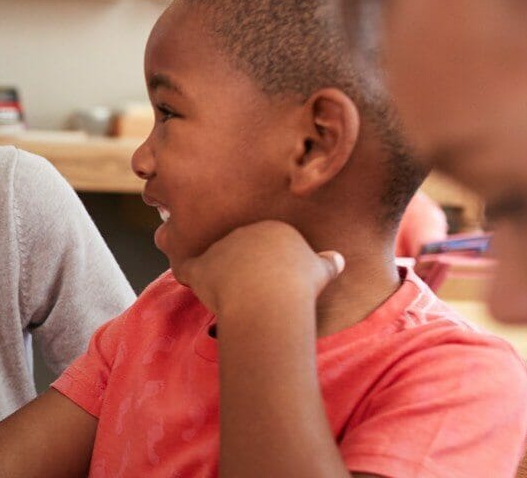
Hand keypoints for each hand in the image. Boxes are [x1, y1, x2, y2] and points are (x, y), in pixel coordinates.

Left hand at [173, 220, 344, 316]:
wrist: (269, 296)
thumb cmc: (299, 284)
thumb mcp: (321, 271)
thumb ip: (328, 263)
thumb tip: (338, 259)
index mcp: (272, 229)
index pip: (265, 243)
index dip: (267, 261)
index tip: (273, 280)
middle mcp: (243, 232)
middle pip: (239, 248)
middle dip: (242, 264)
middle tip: (251, 289)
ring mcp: (220, 247)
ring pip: (214, 258)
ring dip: (217, 273)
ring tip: (229, 295)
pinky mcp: (201, 266)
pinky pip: (188, 267)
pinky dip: (188, 274)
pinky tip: (189, 282)